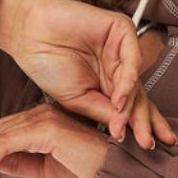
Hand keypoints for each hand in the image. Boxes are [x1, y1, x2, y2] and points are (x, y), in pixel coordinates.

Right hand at [0, 0, 177, 148]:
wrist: (30, 34)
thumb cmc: (48, 65)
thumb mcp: (77, 100)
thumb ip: (103, 112)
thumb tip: (124, 131)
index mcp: (110, 86)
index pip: (132, 109)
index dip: (141, 127)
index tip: (146, 147)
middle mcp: (119, 68)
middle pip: (141, 97)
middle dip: (144, 121)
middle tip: (147, 143)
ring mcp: (122, 49)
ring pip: (137, 82)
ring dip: (131, 106)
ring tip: (121, 126)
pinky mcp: (121, 30)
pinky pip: (132, 58)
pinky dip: (127, 80)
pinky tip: (118, 98)